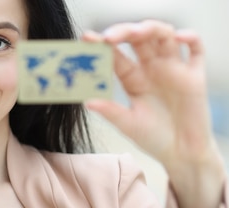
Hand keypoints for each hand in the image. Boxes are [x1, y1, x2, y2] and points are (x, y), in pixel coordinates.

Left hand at [83, 20, 224, 206]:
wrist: (182, 154)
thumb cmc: (153, 137)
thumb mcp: (128, 124)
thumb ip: (111, 111)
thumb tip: (87, 101)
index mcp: (132, 78)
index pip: (115, 55)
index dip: (101, 45)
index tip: (86, 38)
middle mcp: (151, 68)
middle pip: (138, 39)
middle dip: (123, 32)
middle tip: (109, 37)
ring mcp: (173, 69)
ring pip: (163, 37)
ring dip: (151, 29)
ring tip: (137, 32)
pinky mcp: (195, 76)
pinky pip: (196, 50)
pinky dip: (190, 38)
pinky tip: (179, 37)